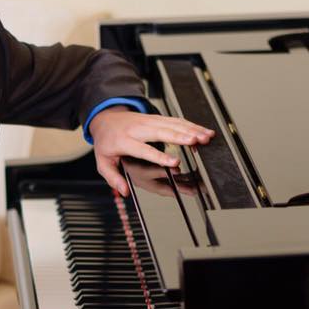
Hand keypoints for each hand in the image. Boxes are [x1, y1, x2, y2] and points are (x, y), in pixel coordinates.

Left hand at [89, 106, 213, 195]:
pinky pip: (176, 120)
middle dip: (180, 137)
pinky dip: (191, 125)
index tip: (175, 162)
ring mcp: (149, 121)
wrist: (106, 119)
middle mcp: (138, 129)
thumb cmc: (107, 142)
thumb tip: (124, 191)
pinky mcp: (157, 118)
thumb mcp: (103, 162)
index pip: (144, 149)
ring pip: (172, 124)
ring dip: (190, 129)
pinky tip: (203, 130)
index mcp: (125, 141)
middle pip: (162, 132)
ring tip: (205, 137)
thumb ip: (112, 177)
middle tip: (196, 142)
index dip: (160, 156)